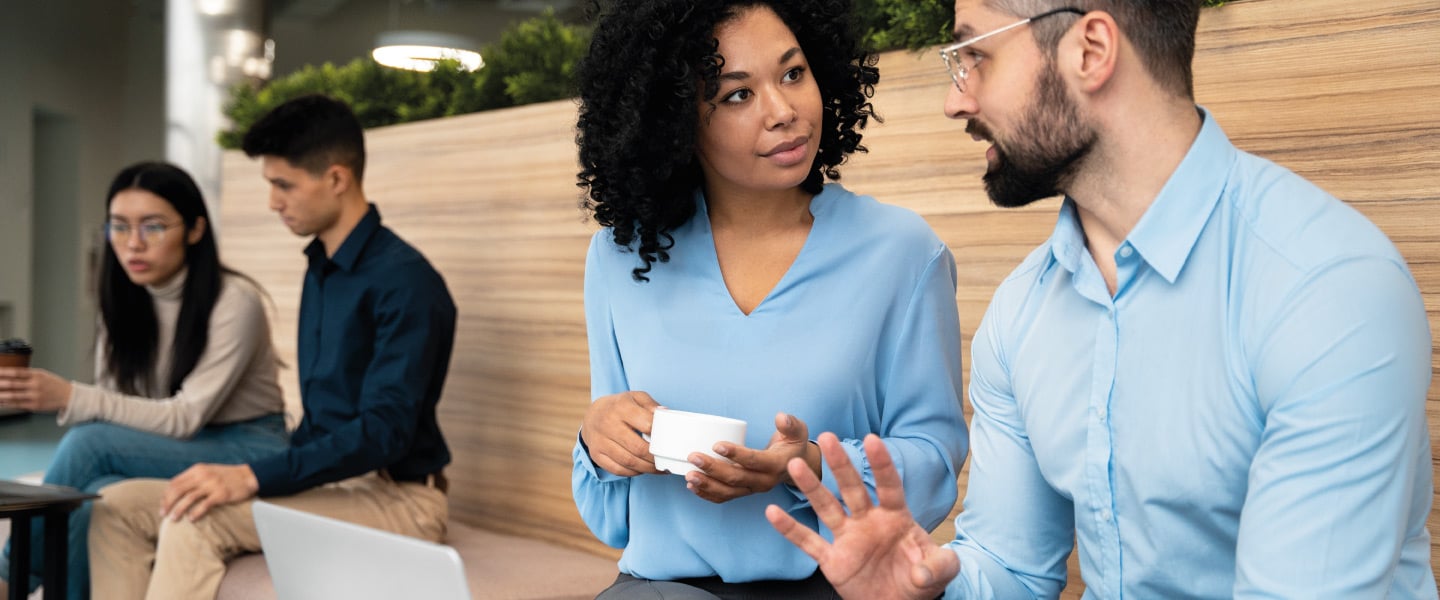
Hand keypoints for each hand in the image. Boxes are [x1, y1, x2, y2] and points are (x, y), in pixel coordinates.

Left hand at [0, 367, 72, 411]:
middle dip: (0, 384)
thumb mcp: (42, 375)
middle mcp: (35, 385)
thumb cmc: (54, 385)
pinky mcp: (34, 406)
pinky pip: (17, 404)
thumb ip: (27, 374)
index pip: (16, 372)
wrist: (69, 396)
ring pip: (13, 395)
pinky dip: (7, 403)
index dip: (3, 372)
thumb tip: (9, 376)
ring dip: (1, 395)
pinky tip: (1, 402)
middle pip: (12, 384)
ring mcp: (35, 396)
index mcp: (37, 375)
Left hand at [161, 463, 258, 521]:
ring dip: (178, 510)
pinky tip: (191, 519)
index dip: (166, 495)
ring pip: (189, 498)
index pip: (175, 482)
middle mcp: (202, 475)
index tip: (163, 506)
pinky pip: (204, 505)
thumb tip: (177, 491)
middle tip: (163, 514)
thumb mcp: (208, 471)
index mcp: (197, 469)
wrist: (248, 476)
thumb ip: (194, 478)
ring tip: (173, 519)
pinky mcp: (221, 494)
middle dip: (168, 503)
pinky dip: (196, 512)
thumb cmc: (227, 476)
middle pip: (178, 490)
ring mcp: (212, 484)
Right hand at [580, 391, 662, 476]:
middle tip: (666, 461)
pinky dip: (633, 472)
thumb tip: (665, 414)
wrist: (593, 415)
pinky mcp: (596, 454)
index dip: (661, 436)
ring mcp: (600, 441)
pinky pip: (617, 469)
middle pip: (638, 448)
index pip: (647, 425)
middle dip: (655, 458)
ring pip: (628, 461)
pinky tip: (642, 469)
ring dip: (647, 468)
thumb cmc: (620, 406)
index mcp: (621, 407)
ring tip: (658, 468)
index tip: (670, 443)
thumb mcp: (635, 397)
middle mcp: (608, 424)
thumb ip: (651, 405)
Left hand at [685, 412, 819, 502]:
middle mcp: (764, 482)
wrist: (797, 467)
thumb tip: (780, 417)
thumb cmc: (793, 445)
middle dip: (712, 468)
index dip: (735, 454)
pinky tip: (692, 486)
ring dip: (707, 485)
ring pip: (728, 492)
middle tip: (693, 456)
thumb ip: (790, 424)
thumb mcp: (798, 432)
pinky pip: (725, 497)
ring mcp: (753, 490)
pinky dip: (707, 494)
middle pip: (736, 478)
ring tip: (689, 475)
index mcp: (776, 465)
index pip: (754, 461)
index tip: (716, 445)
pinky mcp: (745, 493)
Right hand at [766, 433, 958, 599]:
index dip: (881, 464)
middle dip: (841, 463)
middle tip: (828, 437)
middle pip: (852, 488)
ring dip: (812, 487)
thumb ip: (940, 566)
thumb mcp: (940, 572)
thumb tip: (922, 571)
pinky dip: (790, 529)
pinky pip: (808, 542)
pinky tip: (772, 512)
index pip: (889, 485)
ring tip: (796, 464)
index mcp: (896, 517)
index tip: (872, 440)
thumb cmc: (919, 582)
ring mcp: (848, 538)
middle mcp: (868, 521)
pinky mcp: (833, 560)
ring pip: (827, 507)